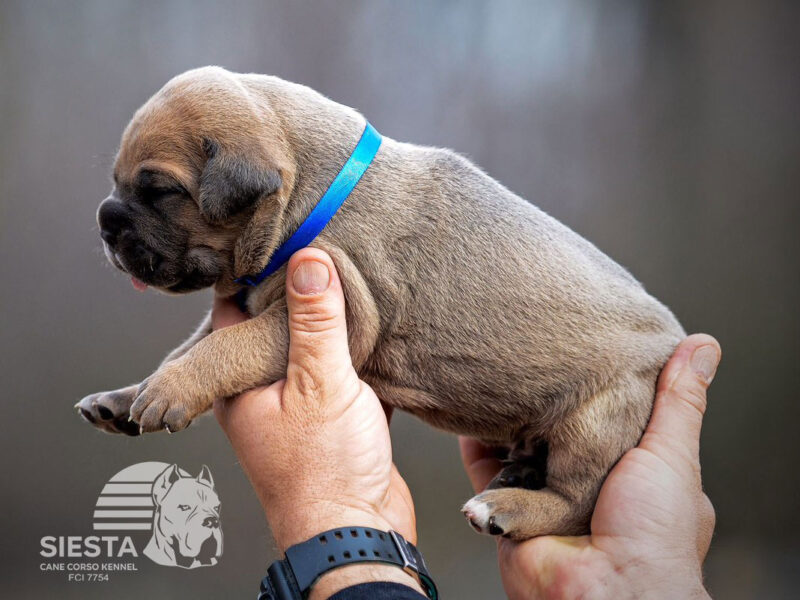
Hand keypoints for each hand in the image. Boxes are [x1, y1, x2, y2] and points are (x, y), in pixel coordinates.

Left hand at [213, 248, 420, 596]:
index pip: (235, 311)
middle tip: (322, 251)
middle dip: (299, 295)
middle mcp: (263, 394)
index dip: (253, 273)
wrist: (358, 535)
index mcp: (240, 383)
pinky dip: (357, 356)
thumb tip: (308, 259)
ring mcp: (299, 408)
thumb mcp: (321, 384)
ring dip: (331, 326)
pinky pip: (342, 376)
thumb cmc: (325, 471)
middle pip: (275, 329)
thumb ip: (316, 322)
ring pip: (311, 352)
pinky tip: (380, 333)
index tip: (275, 237)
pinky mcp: (333, 421)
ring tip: (354, 282)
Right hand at [460, 334, 720, 599]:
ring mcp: (550, 501)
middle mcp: (589, 487)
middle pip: (560, 434)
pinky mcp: (516, 514)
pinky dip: (477, 452)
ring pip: (519, 452)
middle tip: (532, 367)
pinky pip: (489, 476)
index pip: (610, 419)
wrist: (608, 592)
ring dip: (506, 424)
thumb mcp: (672, 454)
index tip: (581, 358)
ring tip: (496, 385)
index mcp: (633, 474)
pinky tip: (471, 425)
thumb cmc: (653, 535)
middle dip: (545, 405)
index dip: (596, 390)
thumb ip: (679, 403)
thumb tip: (703, 345)